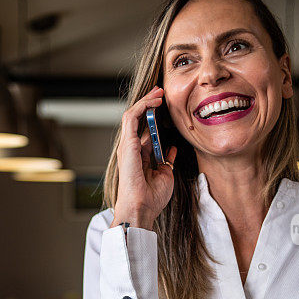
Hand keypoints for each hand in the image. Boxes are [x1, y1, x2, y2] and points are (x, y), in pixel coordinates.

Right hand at [111, 86, 177, 231]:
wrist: (142, 207)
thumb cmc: (151, 197)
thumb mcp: (165, 174)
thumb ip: (167, 160)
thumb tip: (172, 149)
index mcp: (139, 155)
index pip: (144, 129)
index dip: (153, 115)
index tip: (165, 105)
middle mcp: (131, 148)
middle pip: (138, 118)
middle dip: (149, 103)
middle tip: (161, 91)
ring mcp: (127, 145)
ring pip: (133, 114)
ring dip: (146, 100)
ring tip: (159, 91)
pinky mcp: (127, 143)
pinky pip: (132, 117)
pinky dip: (143, 106)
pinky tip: (155, 100)